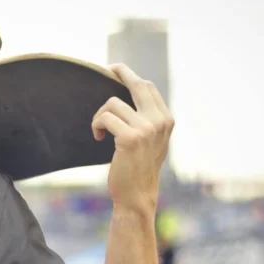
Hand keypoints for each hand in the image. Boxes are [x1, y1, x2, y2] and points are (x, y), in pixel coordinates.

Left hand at [91, 64, 173, 210]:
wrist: (136, 195)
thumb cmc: (139, 168)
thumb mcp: (152, 141)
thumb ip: (149, 120)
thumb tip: (133, 94)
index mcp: (166, 119)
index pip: (148, 87)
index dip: (131, 77)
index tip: (117, 72)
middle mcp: (160, 121)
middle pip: (137, 84)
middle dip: (121, 72)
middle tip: (108, 68)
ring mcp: (147, 128)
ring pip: (113, 103)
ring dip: (100, 115)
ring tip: (100, 130)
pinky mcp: (130, 138)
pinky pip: (105, 118)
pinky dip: (97, 125)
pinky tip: (99, 138)